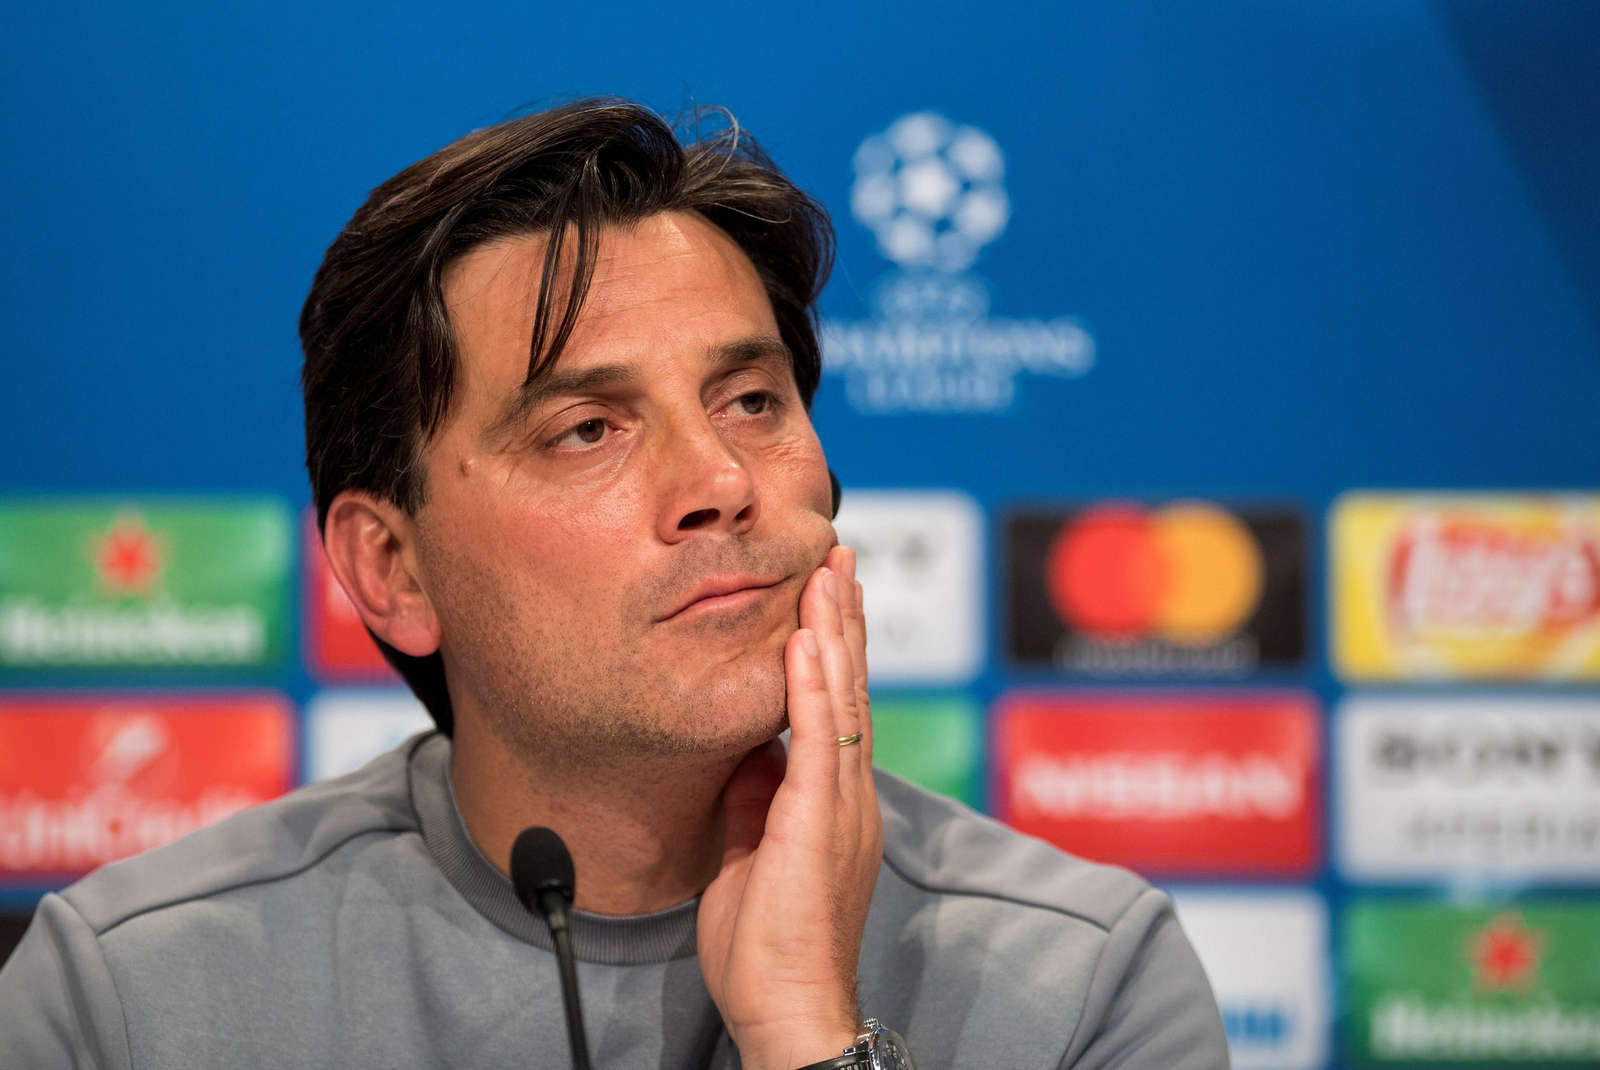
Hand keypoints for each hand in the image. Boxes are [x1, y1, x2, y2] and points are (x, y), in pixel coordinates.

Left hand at [698, 545, 882, 1069]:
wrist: (788, 1006)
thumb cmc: (767, 947)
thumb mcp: (750, 851)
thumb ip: (754, 796)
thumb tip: (745, 749)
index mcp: (834, 802)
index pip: (839, 706)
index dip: (835, 647)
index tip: (826, 594)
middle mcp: (849, 794)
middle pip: (851, 687)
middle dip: (844, 618)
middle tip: (838, 555)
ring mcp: (841, 804)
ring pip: (844, 698)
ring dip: (835, 630)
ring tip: (830, 570)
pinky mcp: (820, 820)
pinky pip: (820, 738)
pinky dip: (814, 684)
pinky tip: (807, 640)